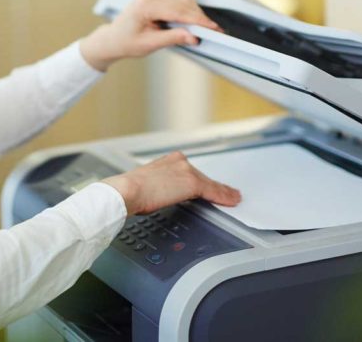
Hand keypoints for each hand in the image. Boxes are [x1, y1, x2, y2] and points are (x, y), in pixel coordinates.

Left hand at [79, 0, 221, 71]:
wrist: (114, 38)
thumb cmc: (126, 42)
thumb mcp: (150, 45)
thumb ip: (172, 38)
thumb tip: (193, 36)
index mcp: (144, 4)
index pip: (178, 10)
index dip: (198, 20)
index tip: (213, 28)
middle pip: (183, 1)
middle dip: (200, 16)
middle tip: (214, 30)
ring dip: (195, 10)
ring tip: (204, 26)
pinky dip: (188, 6)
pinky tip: (193, 18)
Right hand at [101, 150, 241, 214]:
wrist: (127, 191)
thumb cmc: (130, 191)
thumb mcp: (147, 185)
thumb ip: (158, 187)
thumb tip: (158, 196)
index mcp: (168, 160)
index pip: (190, 172)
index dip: (203, 182)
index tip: (211, 187)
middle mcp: (179, 161)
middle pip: (202, 177)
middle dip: (216, 187)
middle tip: (229, 194)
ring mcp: (186, 171)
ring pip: (210, 184)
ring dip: (223, 192)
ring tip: (234, 197)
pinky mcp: (192, 183)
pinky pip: (213, 191)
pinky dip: (224, 197)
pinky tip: (232, 201)